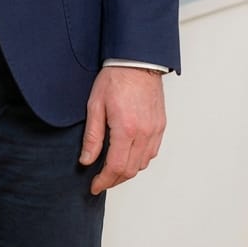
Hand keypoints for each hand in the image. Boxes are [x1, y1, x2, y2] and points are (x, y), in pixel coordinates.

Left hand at [79, 67, 165, 195]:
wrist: (138, 61)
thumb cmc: (115, 78)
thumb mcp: (95, 105)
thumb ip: (92, 136)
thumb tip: (86, 160)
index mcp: (126, 129)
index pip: (116, 167)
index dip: (104, 181)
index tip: (94, 185)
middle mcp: (144, 133)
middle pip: (130, 170)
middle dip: (114, 180)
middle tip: (101, 181)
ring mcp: (155, 131)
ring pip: (142, 164)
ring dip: (127, 171)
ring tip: (112, 169)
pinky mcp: (161, 126)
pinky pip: (151, 152)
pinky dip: (139, 160)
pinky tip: (128, 155)